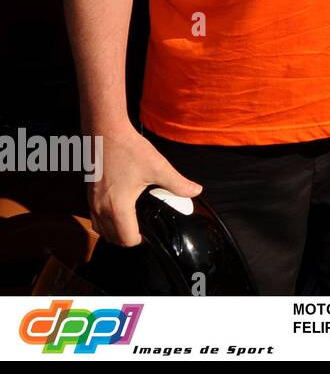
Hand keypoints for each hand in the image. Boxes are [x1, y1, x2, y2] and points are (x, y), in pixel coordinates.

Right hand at [89, 128, 201, 245]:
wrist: (105, 133)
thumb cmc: (129, 150)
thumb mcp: (158, 167)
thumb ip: (178, 184)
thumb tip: (196, 191)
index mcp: (118, 207)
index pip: (126, 238)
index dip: (140, 240)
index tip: (150, 233)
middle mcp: (101, 208)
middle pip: (112, 238)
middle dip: (127, 239)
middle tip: (143, 230)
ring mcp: (92, 202)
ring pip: (101, 229)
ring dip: (115, 232)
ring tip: (132, 224)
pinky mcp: (89, 195)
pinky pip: (95, 218)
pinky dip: (106, 222)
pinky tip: (120, 211)